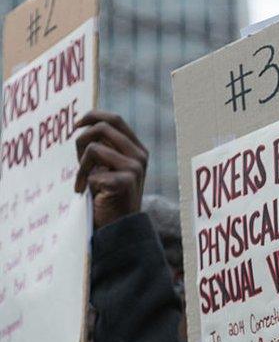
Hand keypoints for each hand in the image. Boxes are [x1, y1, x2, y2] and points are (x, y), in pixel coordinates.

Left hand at [74, 111, 147, 228]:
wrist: (119, 226)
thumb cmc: (108, 194)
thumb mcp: (109, 166)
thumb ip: (105, 146)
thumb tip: (85, 124)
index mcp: (137, 149)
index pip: (115, 119)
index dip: (92, 116)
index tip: (76, 125)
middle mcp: (140, 155)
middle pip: (102, 128)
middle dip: (81, 140)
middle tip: (77, 160)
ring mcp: (135, 168)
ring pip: (94, 148)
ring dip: (81, 166)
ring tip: (82, 181)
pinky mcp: (125, 182)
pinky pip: (92, 171)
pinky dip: (84, 182)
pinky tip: (89, 194)